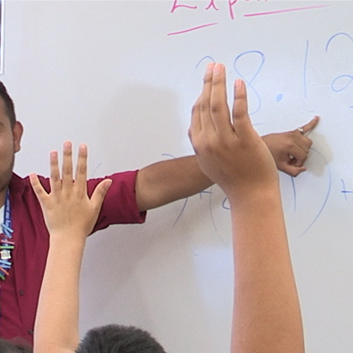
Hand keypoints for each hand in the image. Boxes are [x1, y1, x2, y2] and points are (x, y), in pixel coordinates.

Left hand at [29, 142, 110, 238]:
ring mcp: (56, 198)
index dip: (82, 158)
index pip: (82, 171)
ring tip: (53, 152)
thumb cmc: (82, 225)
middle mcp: (68, 193)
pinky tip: (32, 173)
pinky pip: (40, 192)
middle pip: (68, 171)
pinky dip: (36, 183)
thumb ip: (100, 193)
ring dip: (53, 164)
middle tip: (67, 143)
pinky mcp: (46, 204)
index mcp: (80, 193)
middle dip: (68, 156)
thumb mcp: (95, 208)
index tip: (82, 146)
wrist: (68, 239)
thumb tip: (108, 181)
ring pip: (54, 178)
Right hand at [189, 63, 277, 198]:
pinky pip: (239, 112)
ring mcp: (226, 140)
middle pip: (206, 104)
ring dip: (219, 83)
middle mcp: (209, 140)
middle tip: (213, 66)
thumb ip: (201, 144)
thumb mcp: (208, 162)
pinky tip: (238, 83)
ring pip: (218, 105)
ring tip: (221, 68)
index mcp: (200, 143)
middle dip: (209, 82)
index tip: (207, 79)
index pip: (197, 112)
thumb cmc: (232, 179)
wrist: (250, 194)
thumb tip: (195, 129)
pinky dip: (238, 96)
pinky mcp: (245, 139)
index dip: (202, 93)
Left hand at [261, 116, 317, 175]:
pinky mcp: (292, 132)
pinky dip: (311, 123)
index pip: (303, 156)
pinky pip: (304, 127)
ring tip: (293, 153)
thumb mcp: (280, 166)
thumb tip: (303, 169)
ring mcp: (292, 134)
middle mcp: (292, 138)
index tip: (291, 164)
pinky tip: (316, 119)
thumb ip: (293, 171)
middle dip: (300, 157)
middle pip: (307, 150)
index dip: (298, 163)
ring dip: (303, 149)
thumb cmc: (268, 154)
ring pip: (308, 142)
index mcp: (289, 146)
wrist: (260, 146)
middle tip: (290, 159)